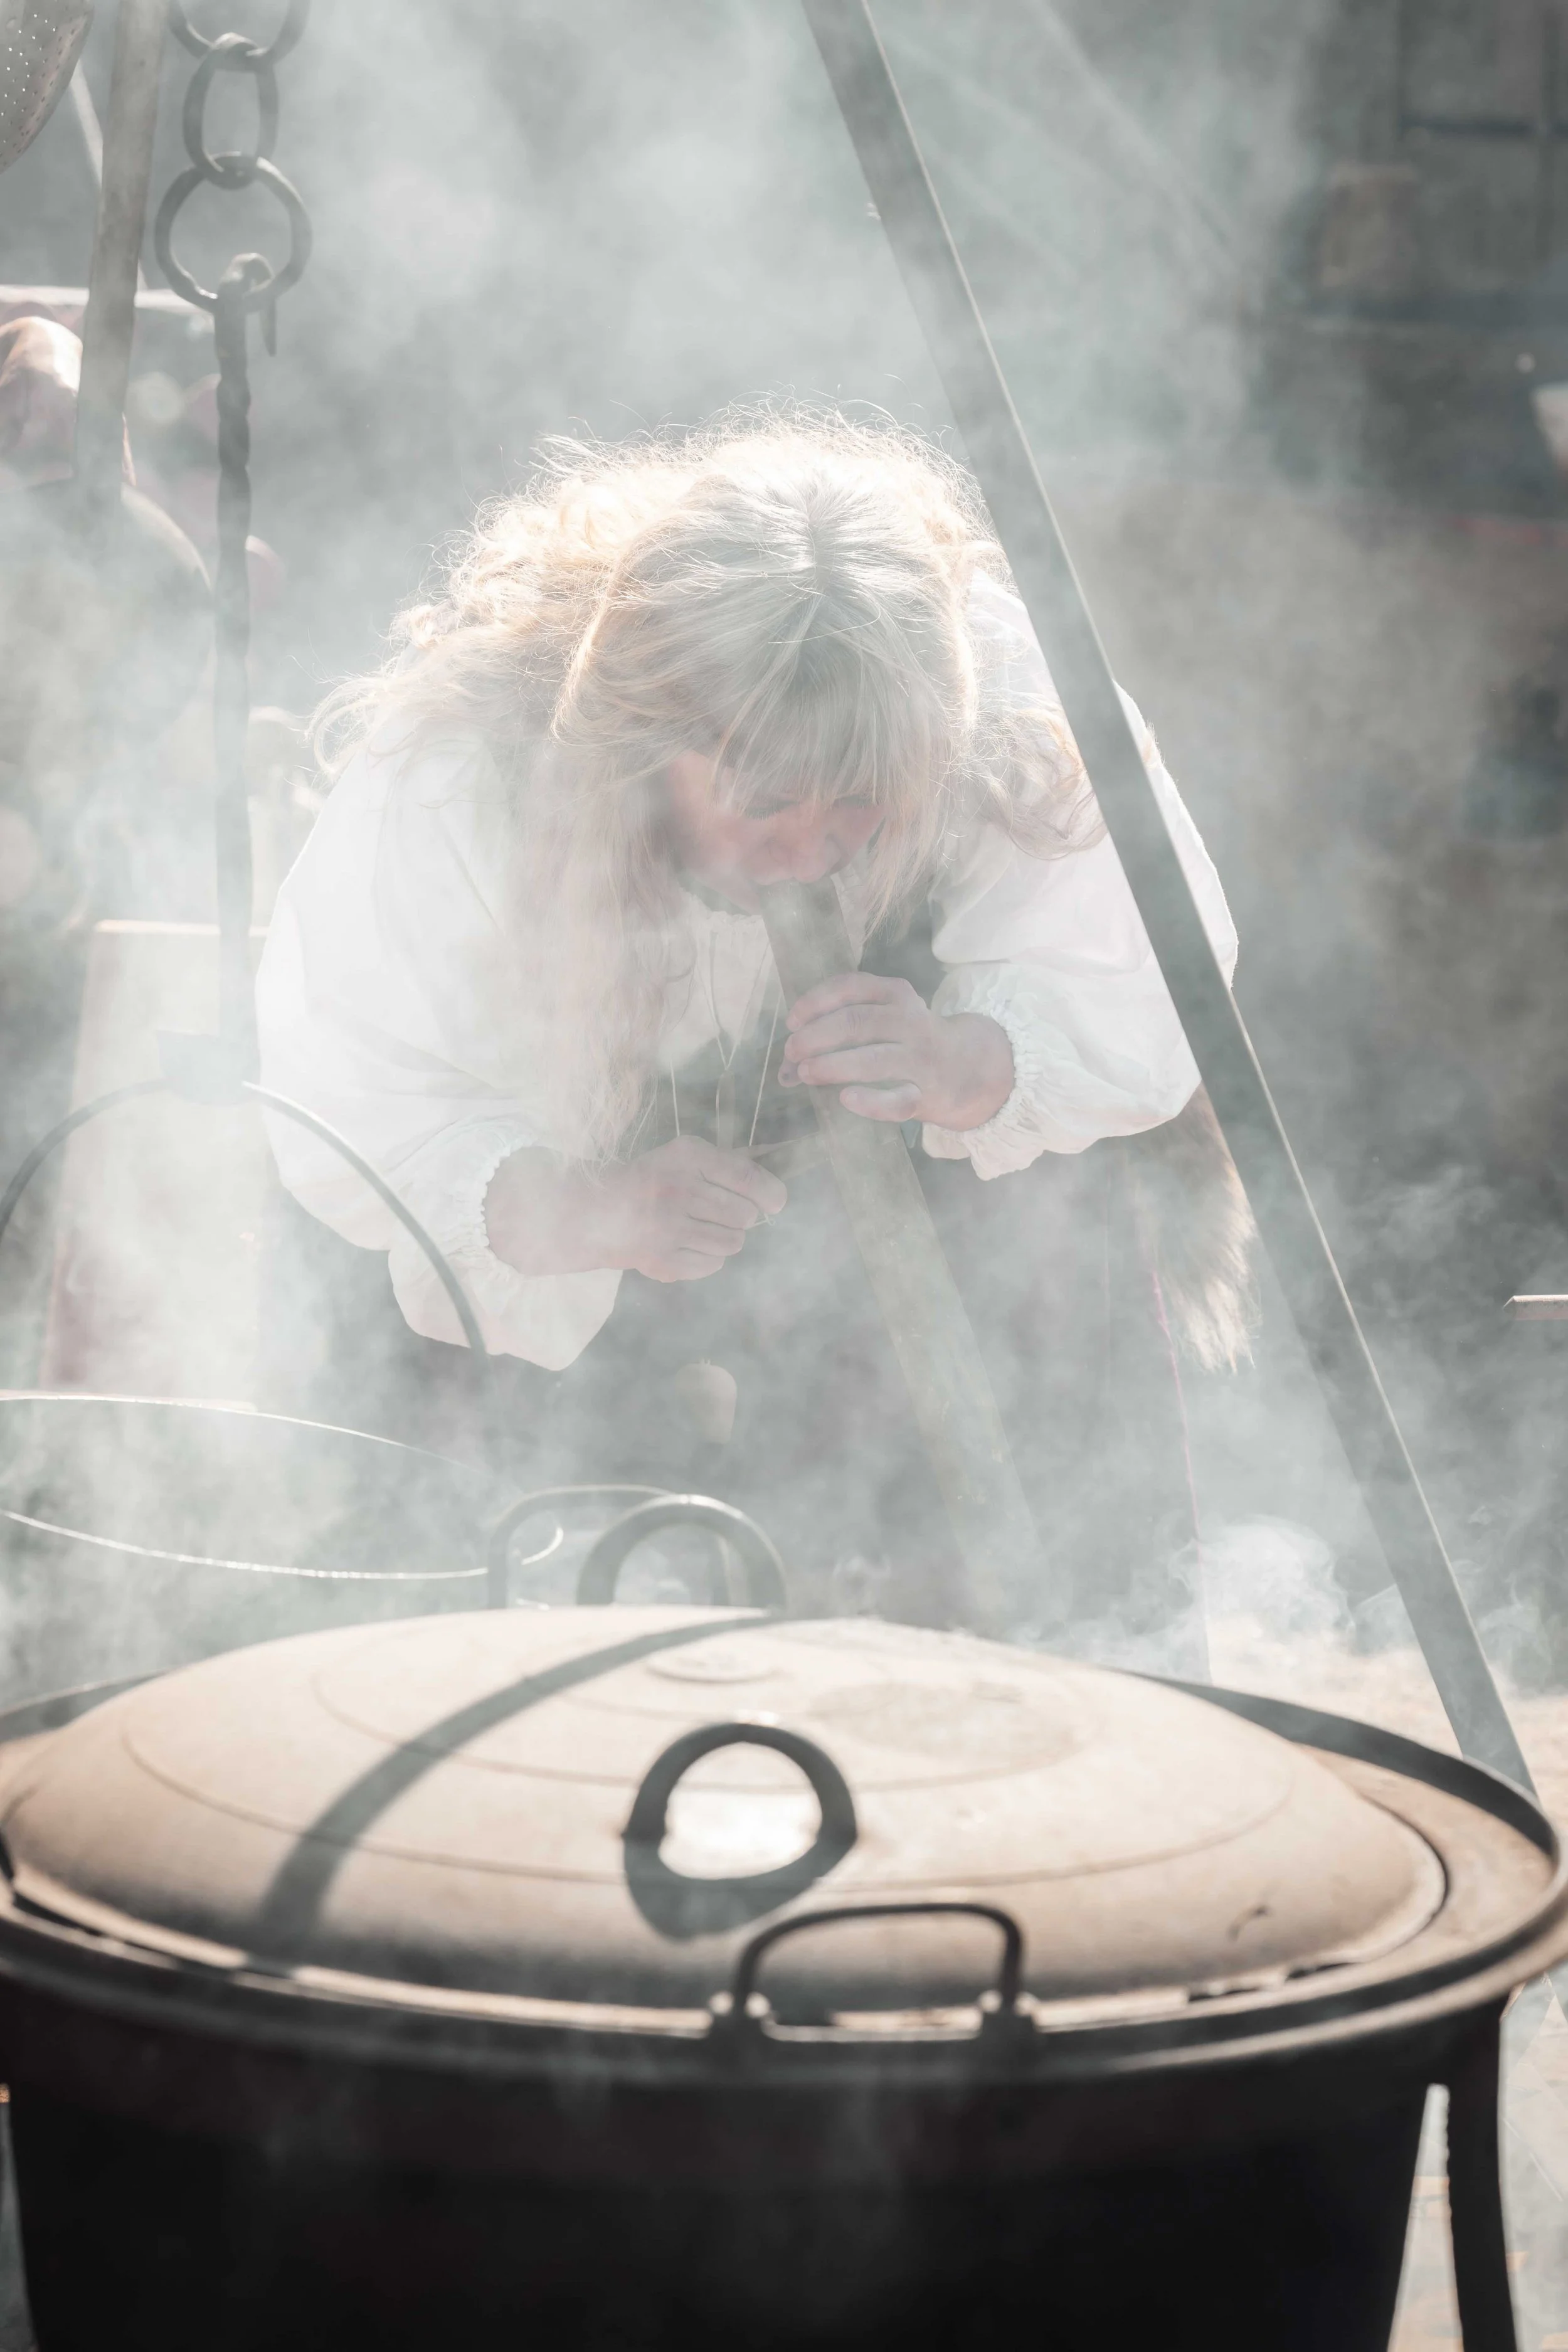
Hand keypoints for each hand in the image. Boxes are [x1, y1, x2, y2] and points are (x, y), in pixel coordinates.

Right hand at [486, 1138, 786, 1284]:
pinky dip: (708, 1257)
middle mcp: (679, 1191)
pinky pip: (714, 1264)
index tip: (776, 1202)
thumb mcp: (681, 1156)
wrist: (592, 1213)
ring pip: (733, 1243)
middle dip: (741, 1216)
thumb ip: (726, 1164)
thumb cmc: (648, 1180)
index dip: (772, 1194)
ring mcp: (670, 1229)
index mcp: (687, 1157)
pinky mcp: (664, 1262)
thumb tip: (774, 1183)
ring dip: (726, 1237)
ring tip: (701, 1228)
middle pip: (745, 1215)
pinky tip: (686, 1244)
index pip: (750, 1179)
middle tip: (718, 1212)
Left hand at [780, 972, 1013, 1128]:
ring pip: (873, 1059)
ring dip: (832, 1066)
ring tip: (804, 1074)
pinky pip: (896, 1101)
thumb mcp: (883, 1021)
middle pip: (855, 1023)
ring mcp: (920, 1059)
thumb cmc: (909, 1041)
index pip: (850, 987)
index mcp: (895, 994)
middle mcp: (910, 1021)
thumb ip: (837, 1032)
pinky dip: (869, 1101)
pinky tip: (845, 1099)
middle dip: (815, 1037)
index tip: (791, 1022)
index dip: (815, 1003)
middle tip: (792, 1053)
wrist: (968, 1068)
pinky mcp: (925, 1095)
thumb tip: (785, 1067)